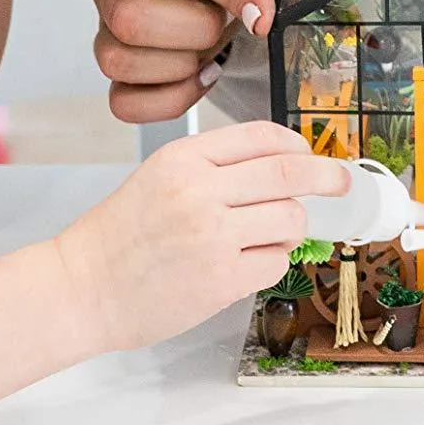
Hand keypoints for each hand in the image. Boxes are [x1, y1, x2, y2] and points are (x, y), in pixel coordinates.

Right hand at [48, 121, 347, 354]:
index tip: (312, 155)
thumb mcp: (158, 177)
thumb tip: (281, 166)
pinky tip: (246, 264)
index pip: (262, 137)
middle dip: (327, 175)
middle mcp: (200, 191)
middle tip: (342, 181)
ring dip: (293, 227)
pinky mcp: (220, 280)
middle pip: (289, 173)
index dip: (298, 145)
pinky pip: (274, 263)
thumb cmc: (119, 235)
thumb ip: (213, 167)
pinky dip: (271, 262)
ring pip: (290, 220)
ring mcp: (212, 236)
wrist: (81, 287)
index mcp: (184, 159)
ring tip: (270, 236)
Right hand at [93, 0, 272, 125]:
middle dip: (197, 31)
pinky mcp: (114, 63)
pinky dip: (170, 98)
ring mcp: (105, 25)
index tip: (263, 14)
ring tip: (209, 42)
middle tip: (225, 20)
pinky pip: (124, 102)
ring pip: (120, 63)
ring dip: (182, 64)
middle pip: (131, 21)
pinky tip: (198, 73)